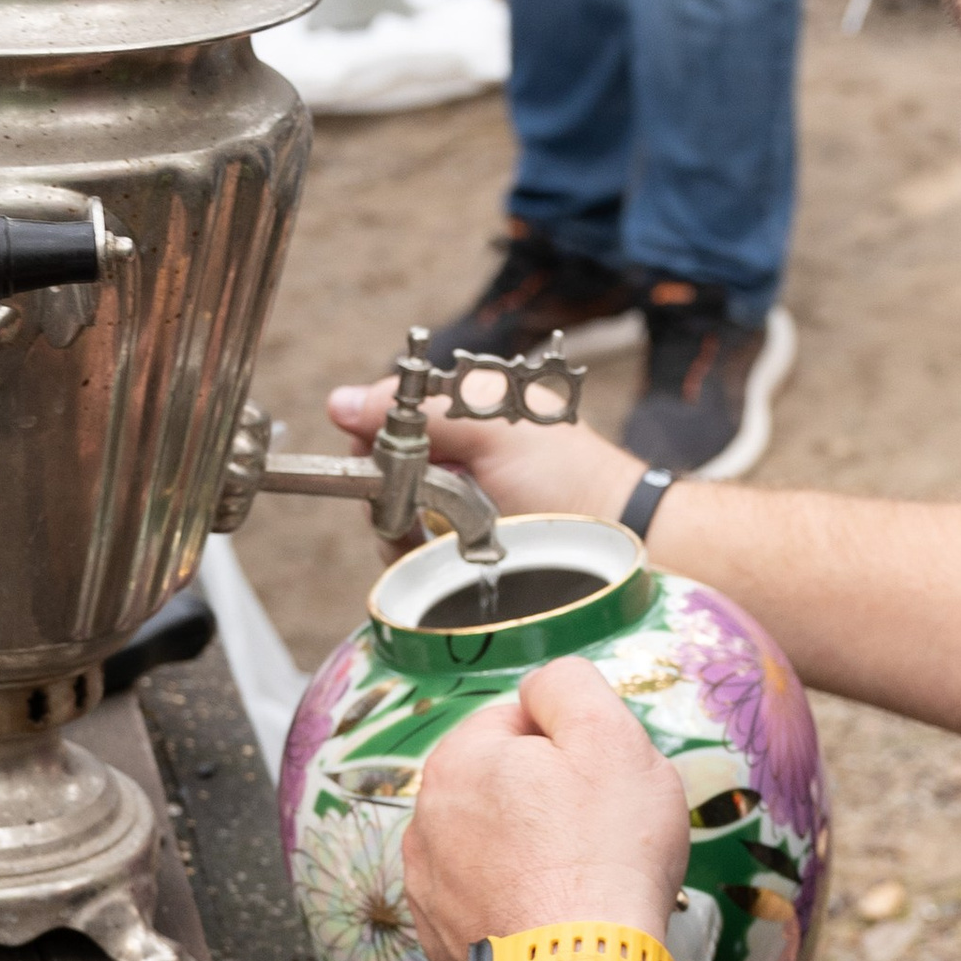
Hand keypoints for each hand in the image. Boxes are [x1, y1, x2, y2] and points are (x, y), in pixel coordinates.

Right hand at [327, 378, 642, 526]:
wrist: (618, 540)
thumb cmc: (568, 476)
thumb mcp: (492, 430)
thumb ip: (419, 412)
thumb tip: (342, 403)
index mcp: (464, 409)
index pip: (386, 414)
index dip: (372, 437)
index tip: (371, 460)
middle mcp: (453, 454)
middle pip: (381, 469)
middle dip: (388, 491)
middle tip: (412, 505)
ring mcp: (453, 504)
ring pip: (391, 514)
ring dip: (401, 529)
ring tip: (433, 537)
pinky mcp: (457, 549)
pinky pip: (410, 552)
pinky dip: (416, 556)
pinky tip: (439, 557)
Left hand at [402, 656, 690, 960]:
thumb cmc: (604, 852)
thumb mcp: (610, 735)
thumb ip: (568, 685)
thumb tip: (543, 686)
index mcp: (458, 760)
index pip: (518, 723)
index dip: (572, 745)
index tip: (602, 782)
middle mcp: (426, 820)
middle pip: (502, 786)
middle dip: (547, 799)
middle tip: (598, 831)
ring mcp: (427, 886)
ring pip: (491, 845)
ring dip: (529, 852)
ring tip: (579, 881)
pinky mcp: (440, 939)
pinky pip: (484, 899)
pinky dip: (514, 902)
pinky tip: (553, 918)